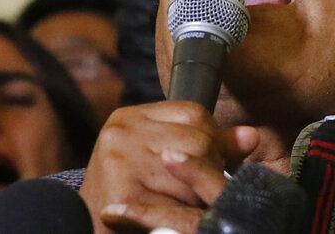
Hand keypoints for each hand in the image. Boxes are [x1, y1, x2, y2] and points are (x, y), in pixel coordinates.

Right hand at [79, 100, 258, 232]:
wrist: (83, 229)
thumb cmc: (131, 195)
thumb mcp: (164, 161)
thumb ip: (208, 146)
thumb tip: (251, 136)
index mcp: (130, 117)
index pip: (194, 114)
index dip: (215, 140)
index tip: (215, 164)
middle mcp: (121, 130)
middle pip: (197, 140)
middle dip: (211, 169)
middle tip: (205, 192)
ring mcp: (118, 159)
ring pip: (191, 172)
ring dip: (200, 196)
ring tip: (193, 206)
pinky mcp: (120, 193)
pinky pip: (176, 203)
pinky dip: (185, 215)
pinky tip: (182, 220)